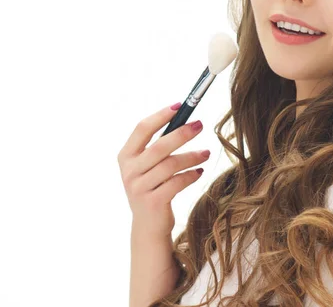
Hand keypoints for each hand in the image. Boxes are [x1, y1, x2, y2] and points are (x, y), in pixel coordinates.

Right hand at [117, 103, 208, 238]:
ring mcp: (139, 187)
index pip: (142, 129)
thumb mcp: (147, 166)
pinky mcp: (153, 202)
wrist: (147, 226)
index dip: (161, 116)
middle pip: (159, 146)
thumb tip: (183, 119)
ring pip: (171, 165)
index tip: (179, 106)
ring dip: (192, 156)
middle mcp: (129, 171)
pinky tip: (199, 171)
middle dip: (182, 133)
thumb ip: (157, 146)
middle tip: (200, 125)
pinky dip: (191, 175)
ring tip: (206, 153)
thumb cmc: (152, 187)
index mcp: (126, 156)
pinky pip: (177, 182)